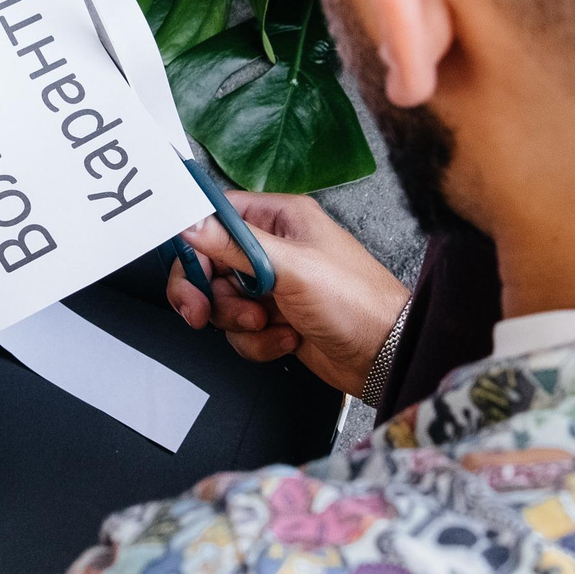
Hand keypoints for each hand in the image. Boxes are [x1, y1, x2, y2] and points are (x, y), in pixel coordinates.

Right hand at [168, 193, 409, 396]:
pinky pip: (239, 330)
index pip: (216, 216)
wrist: (385, 357)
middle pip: (210, 263)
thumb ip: (235, 244)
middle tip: (201, 310)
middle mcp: (273, 248)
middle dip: (207, 292)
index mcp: (280, 218)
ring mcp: (272, 286)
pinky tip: (287, 338)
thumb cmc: (356, 301)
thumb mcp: (291, 267)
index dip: (195, 242)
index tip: (189, 266)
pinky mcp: (274, 319)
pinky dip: (257, 341)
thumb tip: (191, 223)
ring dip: (237, 320)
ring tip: (267, 323)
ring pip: (221, 301)